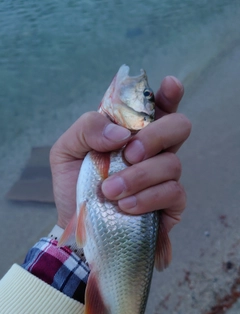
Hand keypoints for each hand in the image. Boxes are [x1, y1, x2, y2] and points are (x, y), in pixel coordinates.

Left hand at [50, 76, 190, 231]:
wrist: (77, 227)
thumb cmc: (74, 186)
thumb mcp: (66, 152)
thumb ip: (87, 129)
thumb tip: (121, 134)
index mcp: (131, 132)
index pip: (158, 106)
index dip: (170, 94)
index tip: (170, 86)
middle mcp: (153, 151)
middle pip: (179, 127)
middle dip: (155, 136)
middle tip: (129, 154)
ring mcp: (164, 177)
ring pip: (172, 163)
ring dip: (138, 177)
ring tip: (110, 192)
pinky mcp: (170, 204)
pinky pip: (173, 192)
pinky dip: (147, 198)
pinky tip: (125, 207)